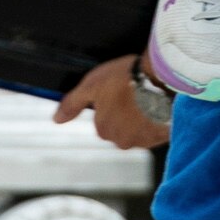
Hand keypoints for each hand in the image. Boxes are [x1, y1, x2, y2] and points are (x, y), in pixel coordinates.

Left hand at [53, 54, 171, 150]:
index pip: (102, 120)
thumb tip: (57, 119)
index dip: (110, 104)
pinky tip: (159, 106)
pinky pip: (156, 131)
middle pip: (121, 128)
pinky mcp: (162, 137)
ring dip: (142, 118)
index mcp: (103, 129)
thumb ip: (72, 103)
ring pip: (139, 130)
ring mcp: (143, 140)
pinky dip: (157, 120)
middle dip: (125, 114)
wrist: (160, 79)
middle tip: (134, 94)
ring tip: (148, 98)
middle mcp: (122, 141)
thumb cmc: (125, 79)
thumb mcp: (92, 85)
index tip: (119, 91)